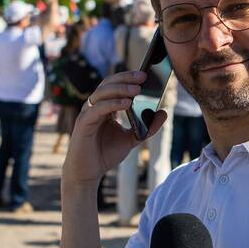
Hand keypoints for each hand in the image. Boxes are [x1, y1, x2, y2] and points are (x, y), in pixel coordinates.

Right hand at [60, 70, 167, 187]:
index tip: (146, 74)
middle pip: (108, 84)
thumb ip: (147, 126)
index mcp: (105, 106)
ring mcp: (88, 113)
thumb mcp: (132, 138)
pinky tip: (127, 104)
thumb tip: (164, 112)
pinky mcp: (83, 123)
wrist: (88, 172)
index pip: (115, 85)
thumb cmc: (105, 154)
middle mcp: (95, 106)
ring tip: (137, 90)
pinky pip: (98, 108)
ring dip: (120, 89)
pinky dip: (113, 104)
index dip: (128, 78)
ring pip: (102, 93)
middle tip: (143, 76)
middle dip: (126, 78)